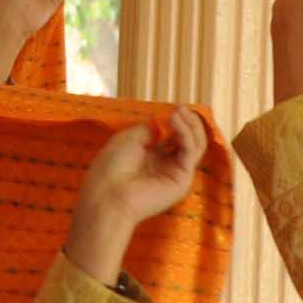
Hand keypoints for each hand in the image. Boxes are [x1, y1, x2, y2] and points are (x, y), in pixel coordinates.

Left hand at [62, 106, 210, 284]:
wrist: (108, 194)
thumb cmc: (111, 167)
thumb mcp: (129, 138)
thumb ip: (151, 129)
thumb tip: (166, 121)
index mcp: (150, 155)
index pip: (172, 135)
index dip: (176, 121)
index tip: (174, 108)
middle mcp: (165, 164)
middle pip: (187, 139)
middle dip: (187, 122)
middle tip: (180, 108)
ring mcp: (175, 172)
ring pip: (195, 145)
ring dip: (190, 126)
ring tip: (179, 113)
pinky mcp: (182, 180)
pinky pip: (191, 153)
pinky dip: (187, 135)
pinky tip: (177, 123)